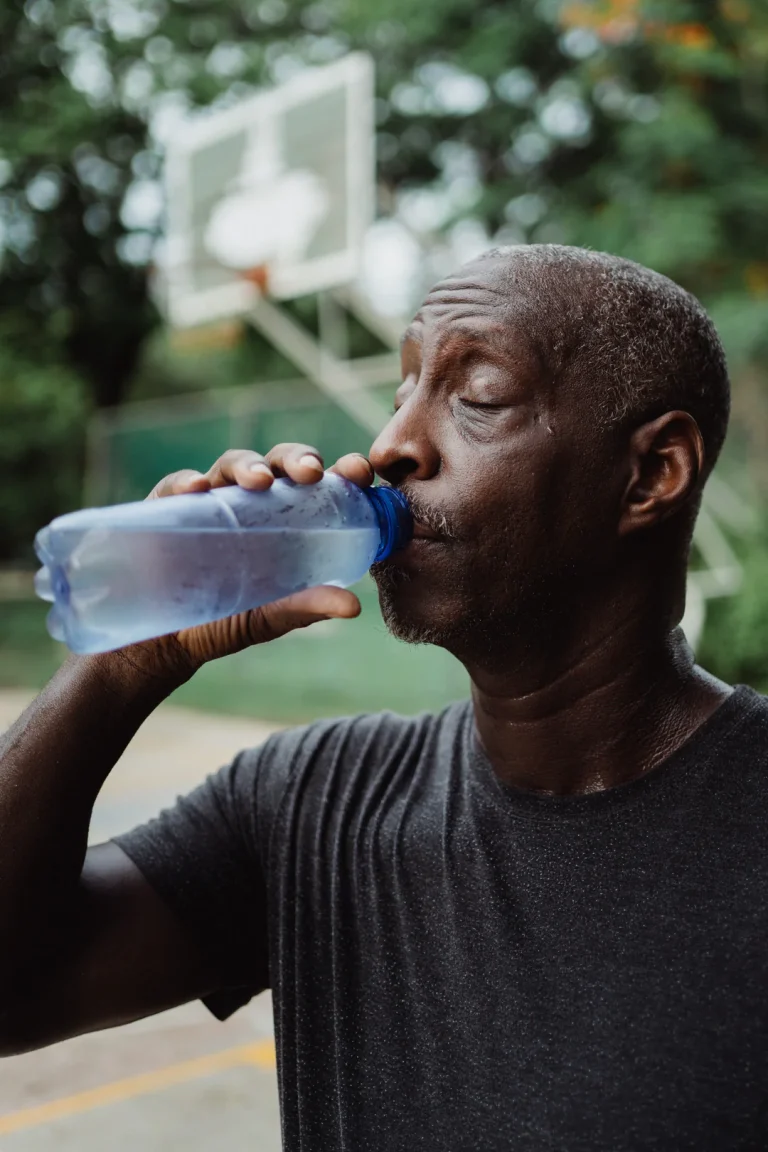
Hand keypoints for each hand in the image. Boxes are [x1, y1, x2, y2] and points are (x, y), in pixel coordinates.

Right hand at [102, 445, 374, 683]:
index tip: (359, 472)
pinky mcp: (168, 508)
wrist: (169, 641)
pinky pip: (176, 487)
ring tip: (261, 481)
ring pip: (231, 465)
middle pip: (278, 463)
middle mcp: (252, 501)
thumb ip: (308, 606)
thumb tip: (353, 605)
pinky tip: (197, 490)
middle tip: (312, 472)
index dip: (341, 472)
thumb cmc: (229, 619)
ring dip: (248, 466)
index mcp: (289, 517)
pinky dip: (187, 482)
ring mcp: (210, 500)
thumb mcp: (272, 615)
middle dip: (297, 459)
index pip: (320, 484)